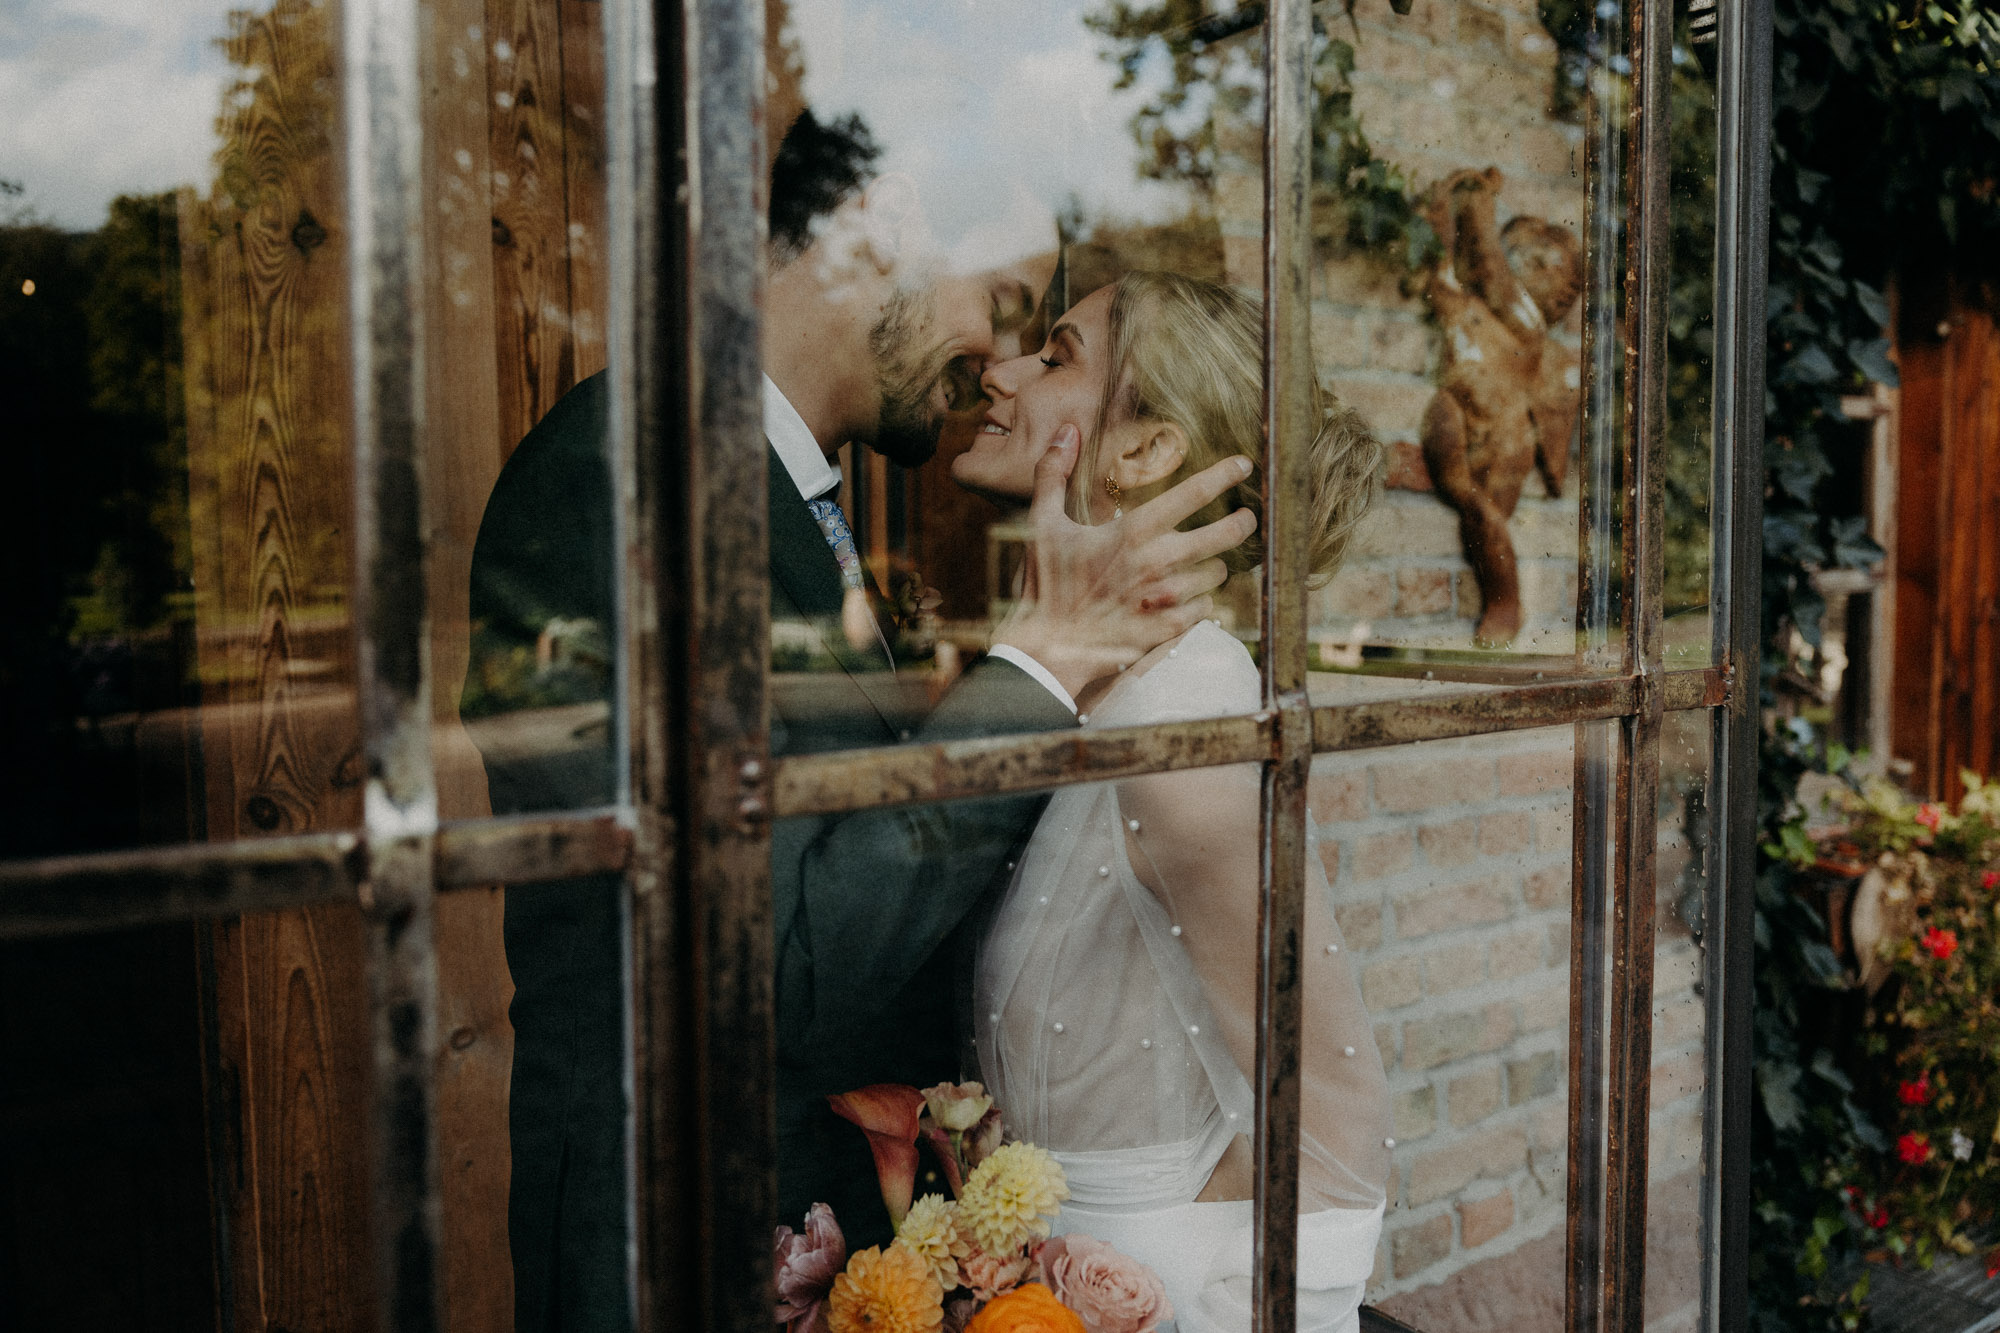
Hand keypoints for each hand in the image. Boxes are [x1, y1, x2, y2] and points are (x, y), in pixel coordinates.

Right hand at [991, 425, 1256, 700]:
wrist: (1047, 651)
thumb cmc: (1045, 586)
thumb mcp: (1042, 525)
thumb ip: (1054, 473)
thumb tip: (1066, 430)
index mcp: (1133, 532)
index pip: (1193, 493)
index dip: (1224, 475)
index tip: (1244, 464)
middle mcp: (1159, 563)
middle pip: (1225, 534)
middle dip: (1242, 522)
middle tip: (1246, 518)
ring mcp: (1168, 599)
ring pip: (1217, 573)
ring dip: (1212, 565)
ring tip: (1201, 562)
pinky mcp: (1170, 629)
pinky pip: (1207, 607)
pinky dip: (1201, 600)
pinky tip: (1185, 597)